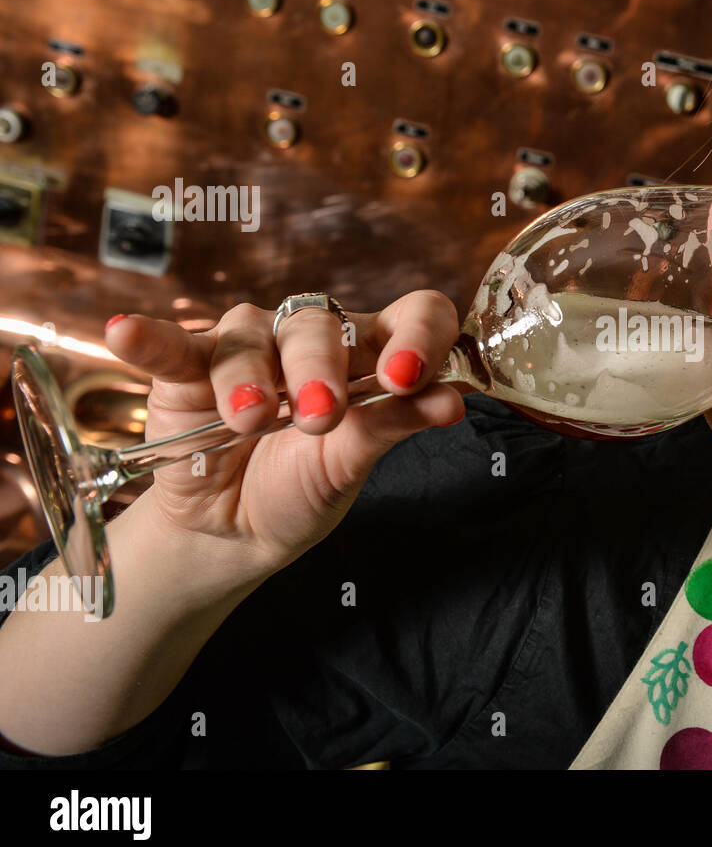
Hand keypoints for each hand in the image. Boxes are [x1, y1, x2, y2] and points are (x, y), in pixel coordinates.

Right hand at [103, 291, 464, 572]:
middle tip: (320, 417)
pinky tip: (124, 331)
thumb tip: (452, 401)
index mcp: (374, 355)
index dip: (417, 334)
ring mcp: (250, 347)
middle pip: (324, 322)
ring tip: (250, 420)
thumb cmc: (301, 490)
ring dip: (253, 377)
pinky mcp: (187, 366)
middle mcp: (316, 339)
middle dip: (323, 369)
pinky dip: (150, 338)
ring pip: (255, 333)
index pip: (414, 313)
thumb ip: (394, 426)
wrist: (232, 533)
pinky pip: (170, 343)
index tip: (406, 375)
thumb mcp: (351, 466)